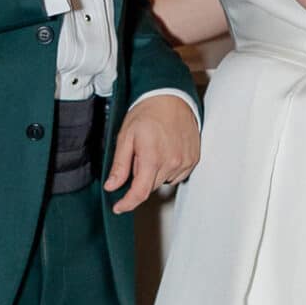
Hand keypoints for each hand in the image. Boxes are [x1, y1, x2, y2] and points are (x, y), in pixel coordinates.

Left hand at [105, 96, 201, 212]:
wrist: (171, 97)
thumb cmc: (148, 112)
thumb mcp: (126, 136)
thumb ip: (119, 165)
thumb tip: (112, 186)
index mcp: (152, 157)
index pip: (140, 192)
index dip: (127, 203)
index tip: (119, 207)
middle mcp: (171, 162)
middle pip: (150, 186)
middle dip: (140, 177)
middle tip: (138, 155)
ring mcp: (185, 161)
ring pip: (164, 181)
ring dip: (155, 173)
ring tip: (154, 149)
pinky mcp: (193, 159)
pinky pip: (177, 174)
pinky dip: (168, 168)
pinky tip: (165, 151)